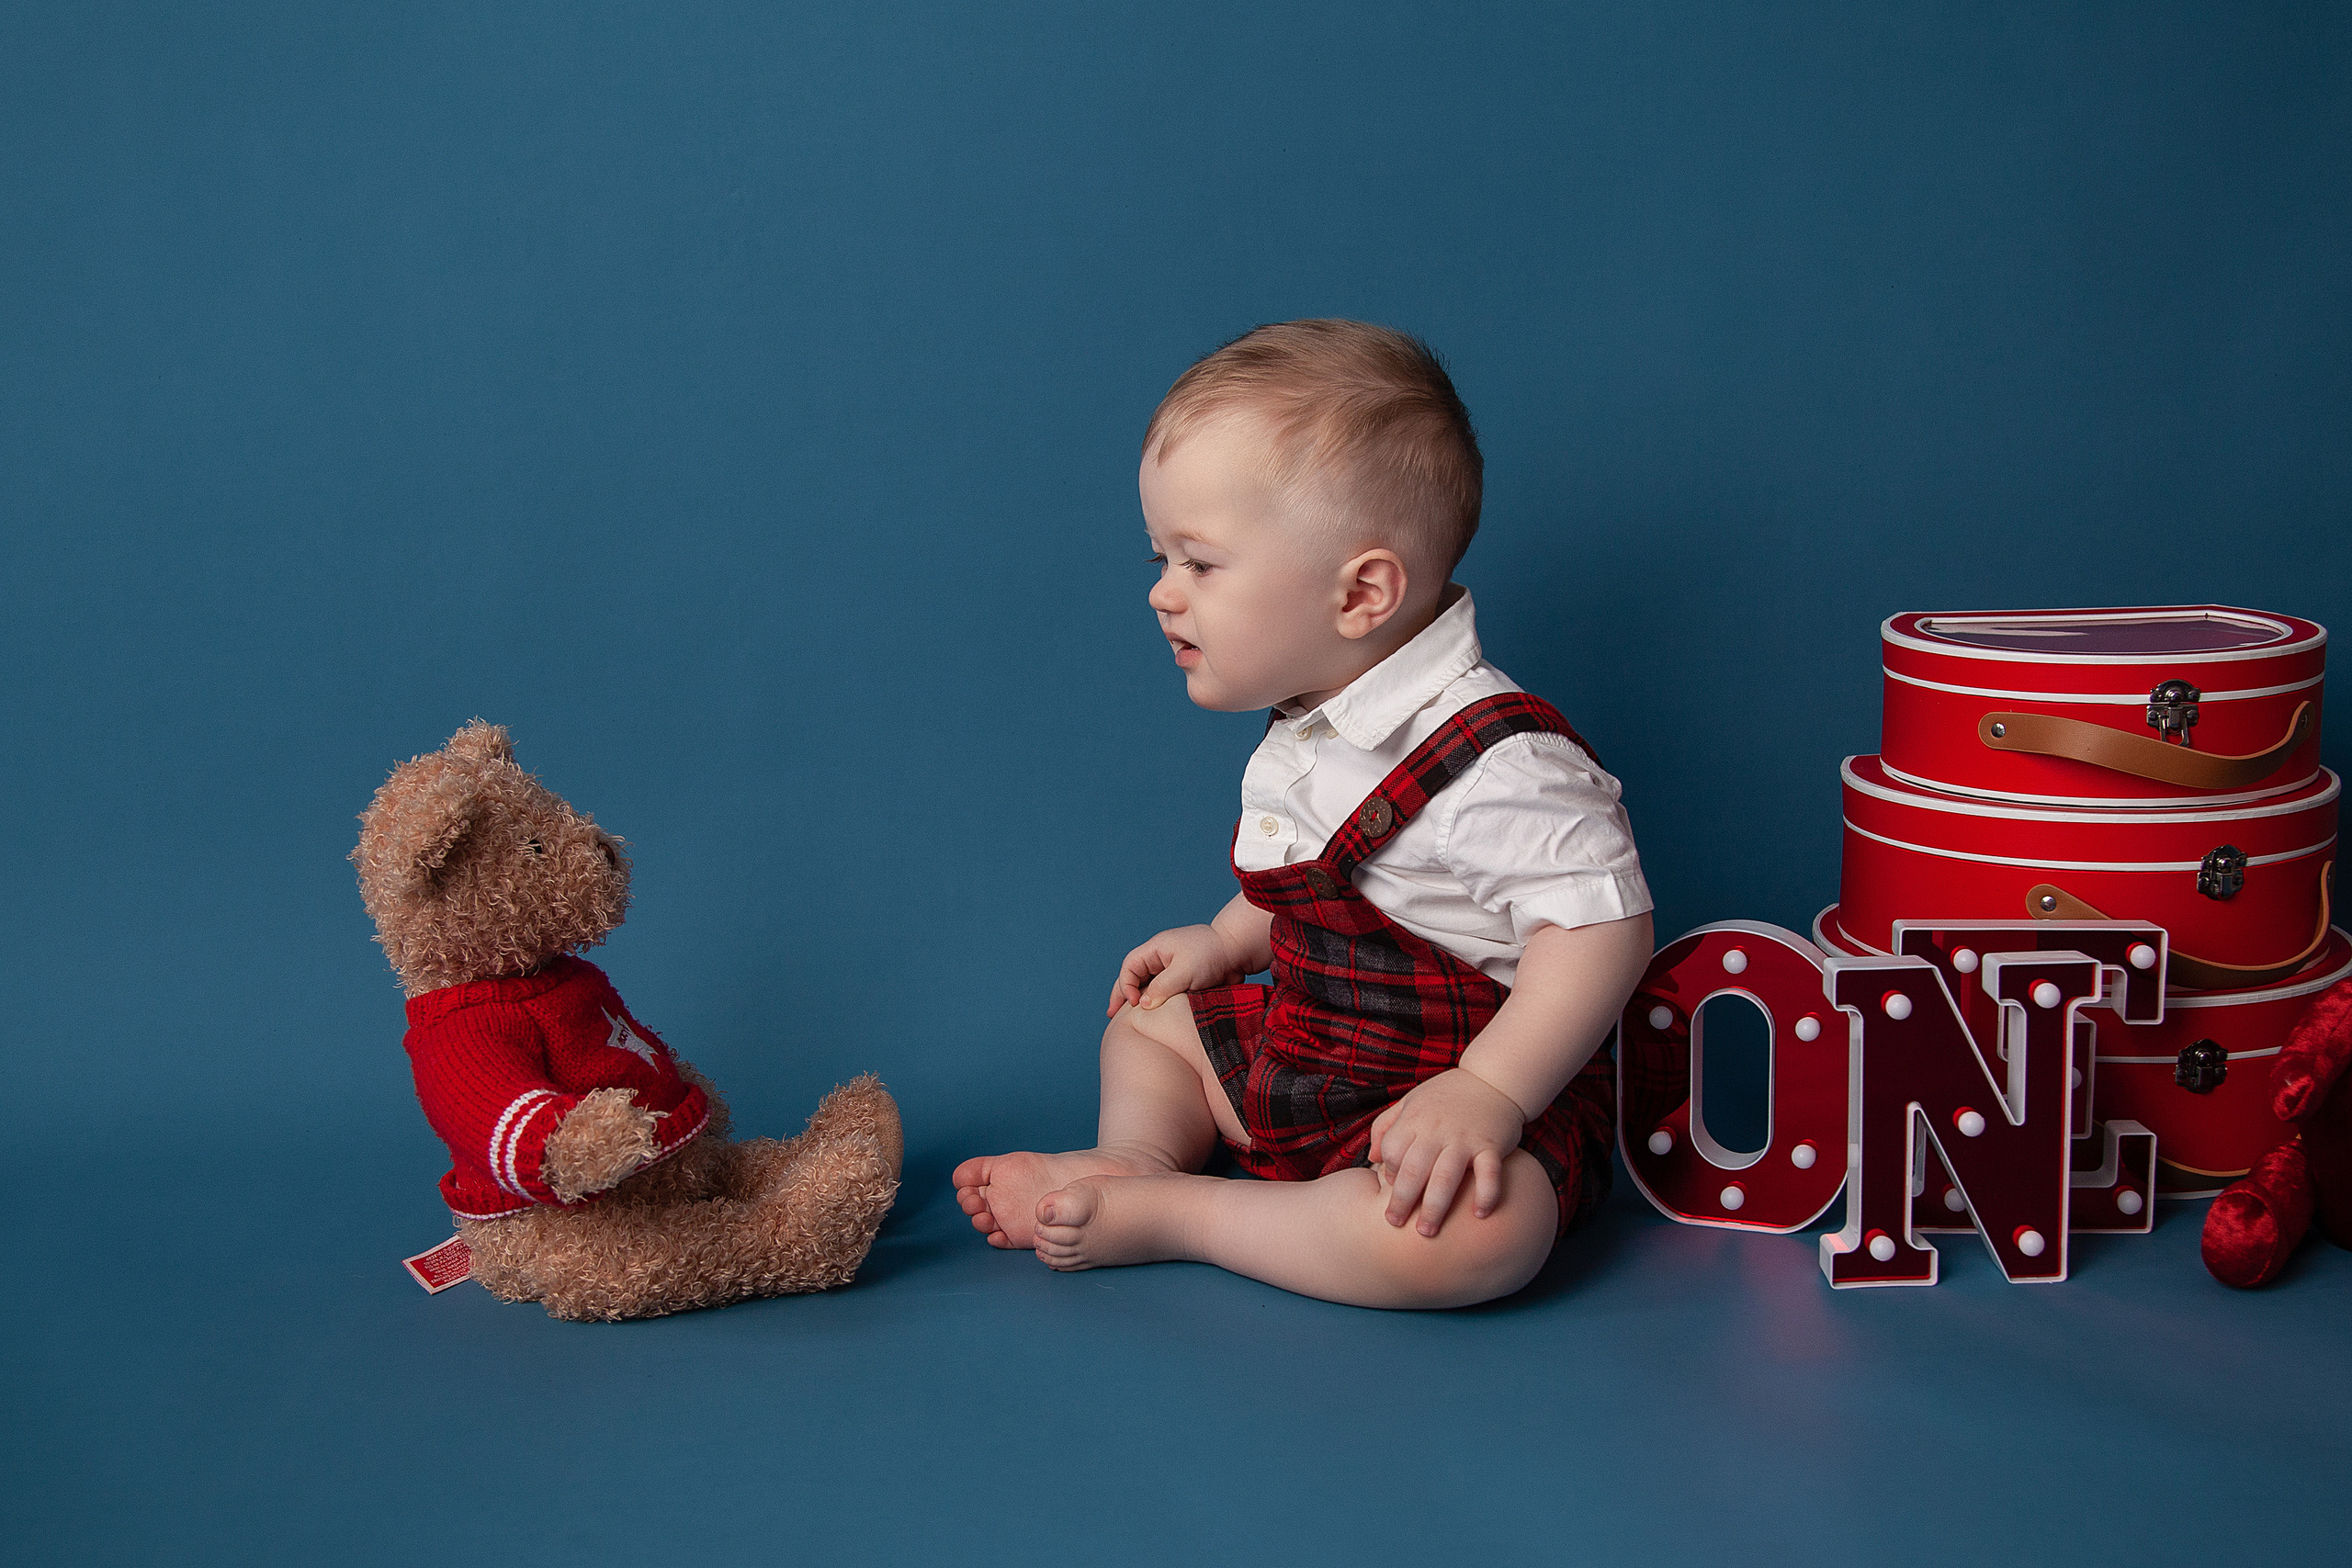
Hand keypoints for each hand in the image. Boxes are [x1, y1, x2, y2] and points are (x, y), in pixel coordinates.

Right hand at [1108, 924, 1246, 1016]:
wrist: (1238, 951)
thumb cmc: (1212, 955)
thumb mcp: (1185, 971)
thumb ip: (1162, 987)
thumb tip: (1143, 1005)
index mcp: (1156, 949)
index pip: (1130, 967)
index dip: (1126, 986)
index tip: (1135, 1004)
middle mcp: (1160, 958)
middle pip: (1133, 976)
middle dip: (1122, 994)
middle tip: (1111, 1015)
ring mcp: (1171, 969)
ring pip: (1147, 985)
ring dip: (1138, 1001)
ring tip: (1126, 1019)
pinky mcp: (1183, 981)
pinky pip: (1163, 992)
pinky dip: (1155, 1003)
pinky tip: (1152, 1018)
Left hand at [1365, 1069, 1526, 1235]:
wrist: (1493, 1079)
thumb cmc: (1446, 1095)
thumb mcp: (1410, 1101)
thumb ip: (1386, 1126)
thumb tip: (1371, 1158)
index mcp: (1415, 1120)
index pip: (1393, 1151)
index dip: (1389, 1173)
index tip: (1391, 1190)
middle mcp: (1437, 1130)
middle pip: (1414, 1170)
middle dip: (1402, 1200)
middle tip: (1395, 1224)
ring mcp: (1465, 1138)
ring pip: (1446, 1177)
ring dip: (1435, 1207)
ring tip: (1426, 1231)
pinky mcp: (1492, 1145)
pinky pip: (1489, 1173)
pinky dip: (1486, 1194)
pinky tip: (1479, 1215)